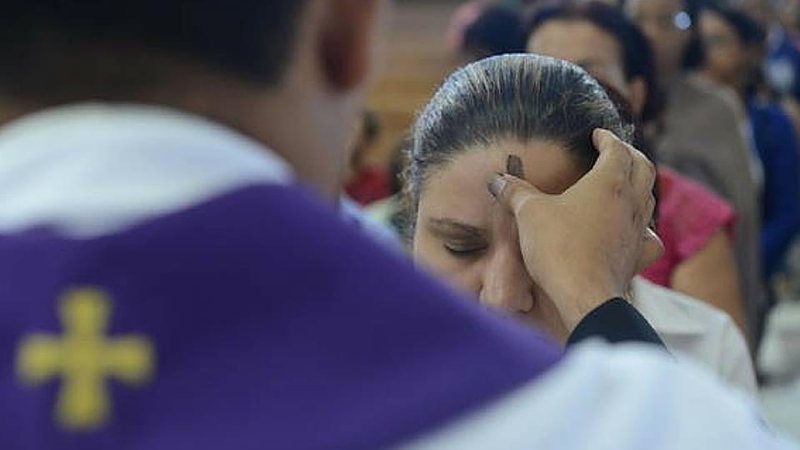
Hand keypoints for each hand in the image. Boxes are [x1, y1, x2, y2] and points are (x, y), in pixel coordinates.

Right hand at [488, 129, 662, 331]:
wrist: (584, 295)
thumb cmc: (558, 248)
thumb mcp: (529, 214)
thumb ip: (515, 192)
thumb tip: (497, 180)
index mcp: (608, 182)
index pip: (617, 149)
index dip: (607, 138)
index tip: (597, 134)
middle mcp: (630, 202)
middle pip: (644, 168)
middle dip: (632, 155)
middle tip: (616, 151)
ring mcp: (638, 230)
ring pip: (649, 199)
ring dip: (639, 187)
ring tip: (625, 185)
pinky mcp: (637, 256)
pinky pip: (649, 236)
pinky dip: (643, 228)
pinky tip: (634, 232)